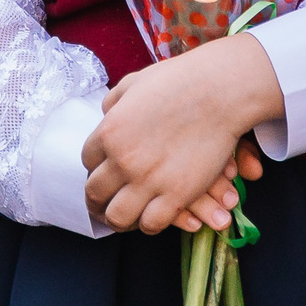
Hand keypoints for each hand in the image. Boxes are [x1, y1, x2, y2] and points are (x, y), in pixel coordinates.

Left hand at [82, 37, 282, 234]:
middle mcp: (122, 160)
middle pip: (95, 193)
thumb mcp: (135, 83)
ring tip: (127, 217)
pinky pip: (151, 224)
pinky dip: (149, 224)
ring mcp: (148, 180)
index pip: (87, 161)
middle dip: (98, 200)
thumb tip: (107, 114)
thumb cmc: (179, 81)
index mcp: (109, 131)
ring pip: (118, 217)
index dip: (96, 168)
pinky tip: (153, 217)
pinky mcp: (176, 195)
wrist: (219, 92)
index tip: (105, 173)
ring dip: (120, 219)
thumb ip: (115, 102)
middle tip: (106, 203)